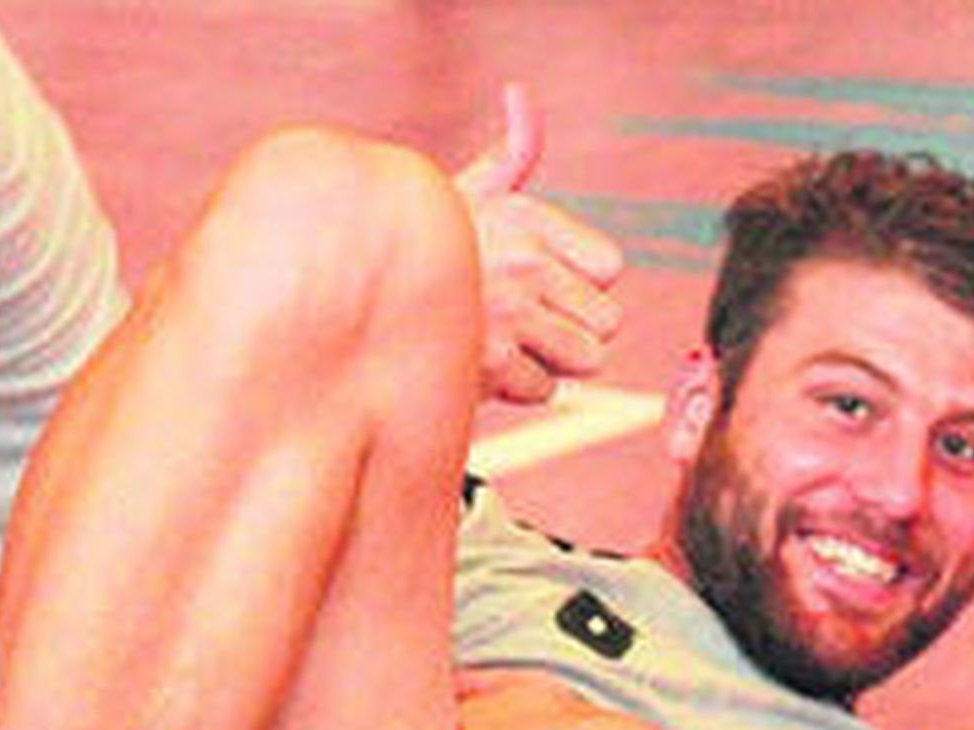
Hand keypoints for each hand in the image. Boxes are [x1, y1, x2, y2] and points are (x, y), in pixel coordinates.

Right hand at [453, 85, 623, 405]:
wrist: (363, 297)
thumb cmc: (427, 248)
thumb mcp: (468, 190)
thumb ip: (510, 151)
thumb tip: (520, 97)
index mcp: (527, 217)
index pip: (610, 268)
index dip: (586, 284)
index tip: (551, 284)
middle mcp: (525, 262)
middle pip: (607, 322)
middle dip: (576, 329)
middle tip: (534, 323)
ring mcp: (512, 314)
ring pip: (584, 358)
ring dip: (552, 359)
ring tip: (513, 343)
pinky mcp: (495, 363)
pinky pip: (543, 389)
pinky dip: (519, 386)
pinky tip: (488, 365)